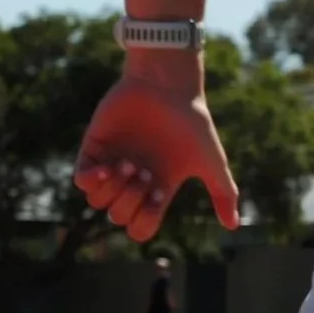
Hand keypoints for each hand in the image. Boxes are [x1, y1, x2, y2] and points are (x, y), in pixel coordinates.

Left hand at [73, 64, 241, 242]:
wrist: (167, 85)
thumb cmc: (192, 122)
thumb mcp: (212, 161)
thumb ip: (224, 193)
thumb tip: (233, 226)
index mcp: (157, 188)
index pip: (141, 226)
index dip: (146, 219)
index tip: (159, 193)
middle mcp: (133, 180)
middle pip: (119, 216)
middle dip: (130, 200)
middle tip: (145, 170)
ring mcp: (112, 164)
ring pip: (97, 202)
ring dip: (112, 189)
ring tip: (127, 163)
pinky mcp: (94, 148)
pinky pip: (80, 180)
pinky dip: (90, 180)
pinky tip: (105, 167)